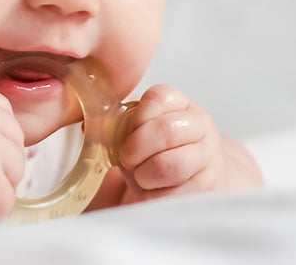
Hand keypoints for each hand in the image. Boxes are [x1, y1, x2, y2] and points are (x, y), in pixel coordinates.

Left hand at [115, 84, 229, 201]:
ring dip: (145, 175)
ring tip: (139, 177)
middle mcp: (199, 125)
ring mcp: (207, 156)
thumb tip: (87, 126)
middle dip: (137, 149)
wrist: (193, 175)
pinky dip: (153, 196)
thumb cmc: (157, 149)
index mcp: (178, 103)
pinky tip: (149, 191)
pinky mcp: (207, 187)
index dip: (135, 119)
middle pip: (165, 132)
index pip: (156, 99)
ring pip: (170, 165)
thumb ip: (114, 121)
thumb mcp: (137, 128)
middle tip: (126, 159)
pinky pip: (174, 194)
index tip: (124, 133)